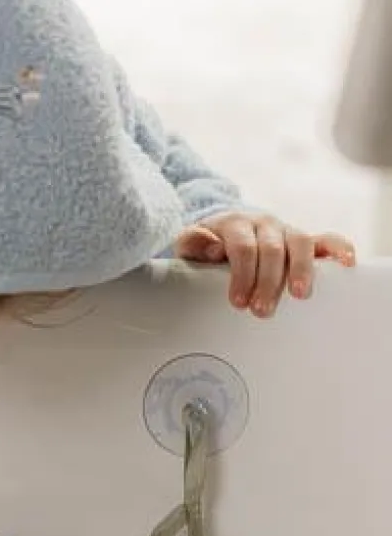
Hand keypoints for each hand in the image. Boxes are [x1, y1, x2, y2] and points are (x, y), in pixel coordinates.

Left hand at [174, 213, 355, 318]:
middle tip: (261, 311)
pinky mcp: (302, 241)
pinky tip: (346, 264)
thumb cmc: (204, 247)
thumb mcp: (188, 246)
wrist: (221, 234)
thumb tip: (213, 247)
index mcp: (235, 224)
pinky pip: (326, 240)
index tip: (238, 302)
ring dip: (301, 270)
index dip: (242, 275)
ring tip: (299, 296)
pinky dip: (338, 249)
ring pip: (300, 243)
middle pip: (272, 249)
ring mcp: (285, 231)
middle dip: (268, 281)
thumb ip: (193, 244)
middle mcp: (264, 224)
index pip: (243, 248)